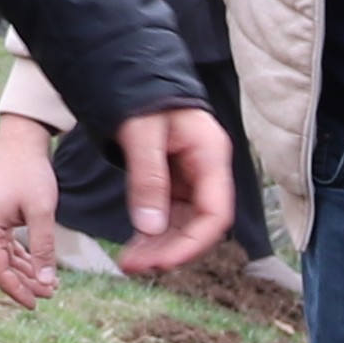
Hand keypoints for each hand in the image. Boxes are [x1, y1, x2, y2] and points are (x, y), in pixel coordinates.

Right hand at [0, 114, 73, 309]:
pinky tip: (39, 267)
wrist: (22, 140)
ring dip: (25, 271)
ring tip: (49, 285)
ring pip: (3, 257)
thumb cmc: (30, 171)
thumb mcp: (41, 212)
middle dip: (23, 282)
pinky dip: (22, 256)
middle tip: (48, 295)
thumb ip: (43, 248)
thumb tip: (45, 282)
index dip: (16, 289)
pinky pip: (6, 245)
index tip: (35, 303)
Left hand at [118, 107, 236, 275]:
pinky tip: (132, 249)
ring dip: (158, 248)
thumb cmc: (141, 95)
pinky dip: (150, 236)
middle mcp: (206, 172)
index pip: (215, 212)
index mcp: (211, 155)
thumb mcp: (141, 131)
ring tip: (127, 264)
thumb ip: (147, 177)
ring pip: (182, 226)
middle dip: (170, 250)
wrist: (132, 75)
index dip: (194, 243)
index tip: (164, 262)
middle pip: (199, 226)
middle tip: (136, 267)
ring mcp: (190, 180)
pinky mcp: (173, 184)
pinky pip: (166, 218)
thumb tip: (149, 228)